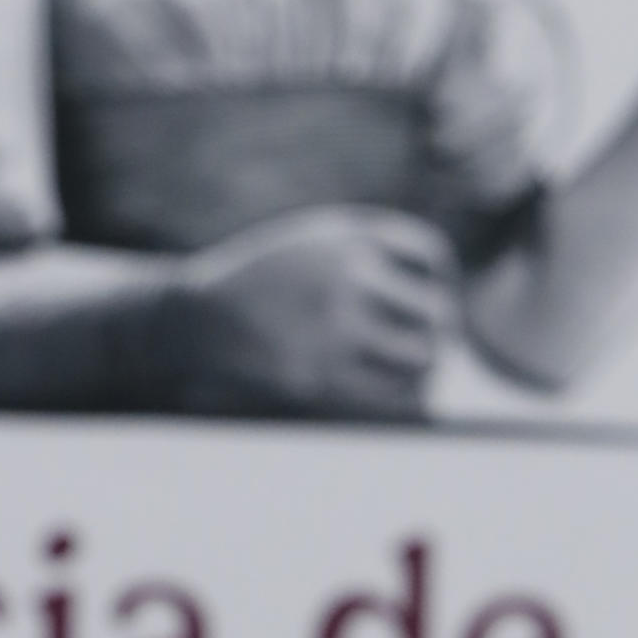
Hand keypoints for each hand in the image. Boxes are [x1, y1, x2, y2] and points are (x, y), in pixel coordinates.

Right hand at [163, 206, 458, 416]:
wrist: (195, 321)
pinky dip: (406, 399)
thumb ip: (373, 251)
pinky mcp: (315, 377)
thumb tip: (442, 298)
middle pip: (433, 311)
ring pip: (419, 357)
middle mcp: (342, 279)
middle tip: (429, 344)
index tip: (427, 298)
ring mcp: (329, 330)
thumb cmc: (263, 282)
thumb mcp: (316, 242)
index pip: (430, 257)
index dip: (439, 281)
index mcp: (345, 238)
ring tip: (416, 374)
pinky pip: (389, 396)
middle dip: (436, 330)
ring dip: (425, 368)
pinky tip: (399, 396)